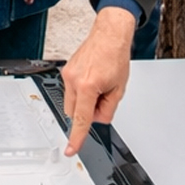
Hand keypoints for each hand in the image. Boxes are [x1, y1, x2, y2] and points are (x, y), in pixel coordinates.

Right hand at [62, 7, 135, 155]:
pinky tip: (93, 78)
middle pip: (74, 112)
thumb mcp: (119, 89)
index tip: (70, 149)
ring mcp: (67, 74)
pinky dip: (82, 91)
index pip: (81, 119)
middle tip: (103, 97)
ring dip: (84, 100)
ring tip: (99, 84)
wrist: (109, 35)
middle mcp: (73, 80)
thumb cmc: (115, 57)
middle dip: (88, 111)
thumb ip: (108, 109)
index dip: (77, 137)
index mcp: (88, 86)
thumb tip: (98, 119)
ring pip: (72, 101)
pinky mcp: (65, 70)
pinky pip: (71, 90)